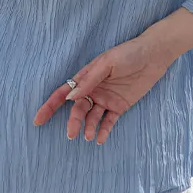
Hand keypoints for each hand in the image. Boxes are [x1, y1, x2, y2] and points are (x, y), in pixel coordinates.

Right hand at [32, 33, 172, 144]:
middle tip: (71, 134)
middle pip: (78, 109)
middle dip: (73, 122)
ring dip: (89, 128)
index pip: (63, 93)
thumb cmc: (128, 53)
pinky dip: (103, 131)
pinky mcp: (120, 105)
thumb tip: (70, 97)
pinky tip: (100, 139)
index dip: (50, 106)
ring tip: (89, 137)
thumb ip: (89, 81)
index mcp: (86, 77)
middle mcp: (93, 90)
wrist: (153, 55)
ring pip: (92, 117)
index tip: (38, 120)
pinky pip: (109, 121)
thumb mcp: (107, 63)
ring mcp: (106, 99)